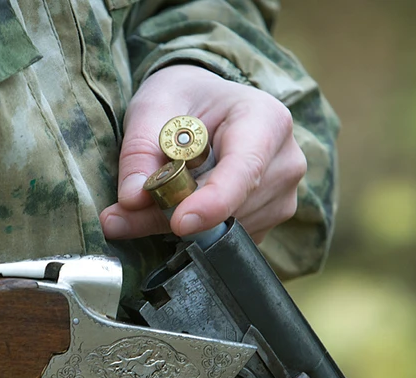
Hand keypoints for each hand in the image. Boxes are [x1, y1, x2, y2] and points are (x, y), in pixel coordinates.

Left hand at [99, 65, 306, 242]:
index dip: (213, 203)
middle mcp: (285, 161)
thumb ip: (138, 154)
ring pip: (227, 231)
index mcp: (266, 120)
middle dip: (179, 215)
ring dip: (183, 225)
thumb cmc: (183, 98)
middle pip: (232, 209)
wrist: (206, 103)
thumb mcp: (151, 110)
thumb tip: (131, 201)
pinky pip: (228, 240)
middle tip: (131, 208)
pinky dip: (198, 231)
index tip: (179, 222)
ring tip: (166, 192)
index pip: (245, 171)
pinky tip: (187, 202)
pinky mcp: (270, 219)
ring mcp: (284, 195)